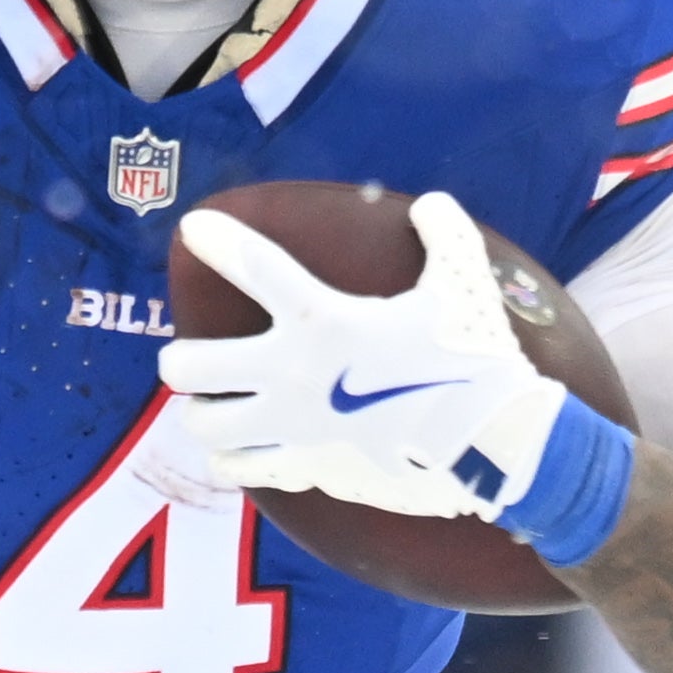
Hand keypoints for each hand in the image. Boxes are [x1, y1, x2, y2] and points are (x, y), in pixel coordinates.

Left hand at [144, 190, 557, 520]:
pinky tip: (242, 448)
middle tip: (191, 358)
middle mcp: (293, 372)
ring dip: (201, 412)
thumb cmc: (477, 360)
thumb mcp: (464, 284)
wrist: (493, 447)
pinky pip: (237, 469)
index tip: (193, 228)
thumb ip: (445, 234)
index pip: (255, 267)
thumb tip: (433, 204)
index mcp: (325, 319)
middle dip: (180, 359)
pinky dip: (232, 458)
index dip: (217, 241)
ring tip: (212, 406)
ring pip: (202, 424)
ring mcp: (292, 426)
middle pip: (189, 366)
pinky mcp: (304, 469)